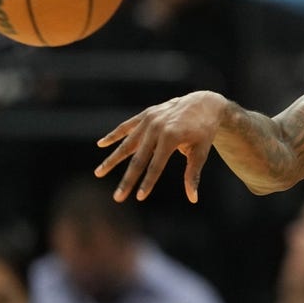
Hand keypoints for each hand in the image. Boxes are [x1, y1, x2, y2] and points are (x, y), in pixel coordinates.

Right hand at [94, 91, 228, 201]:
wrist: (204, 103)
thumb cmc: (204, 131)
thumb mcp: (201, 152)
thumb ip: (192, 174)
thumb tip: (193, 199)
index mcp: (171, 137)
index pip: (156, 165)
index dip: (148, 182)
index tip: (139, 198)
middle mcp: (157, 127)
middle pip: (138, 158)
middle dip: (128, 180)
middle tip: (117, 198)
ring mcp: (150, 119)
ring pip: (127, 143)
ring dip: (112, 159)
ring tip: (99, 173)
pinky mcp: (146, 114)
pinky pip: (127, 126)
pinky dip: (114, 135)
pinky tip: (101, 144)